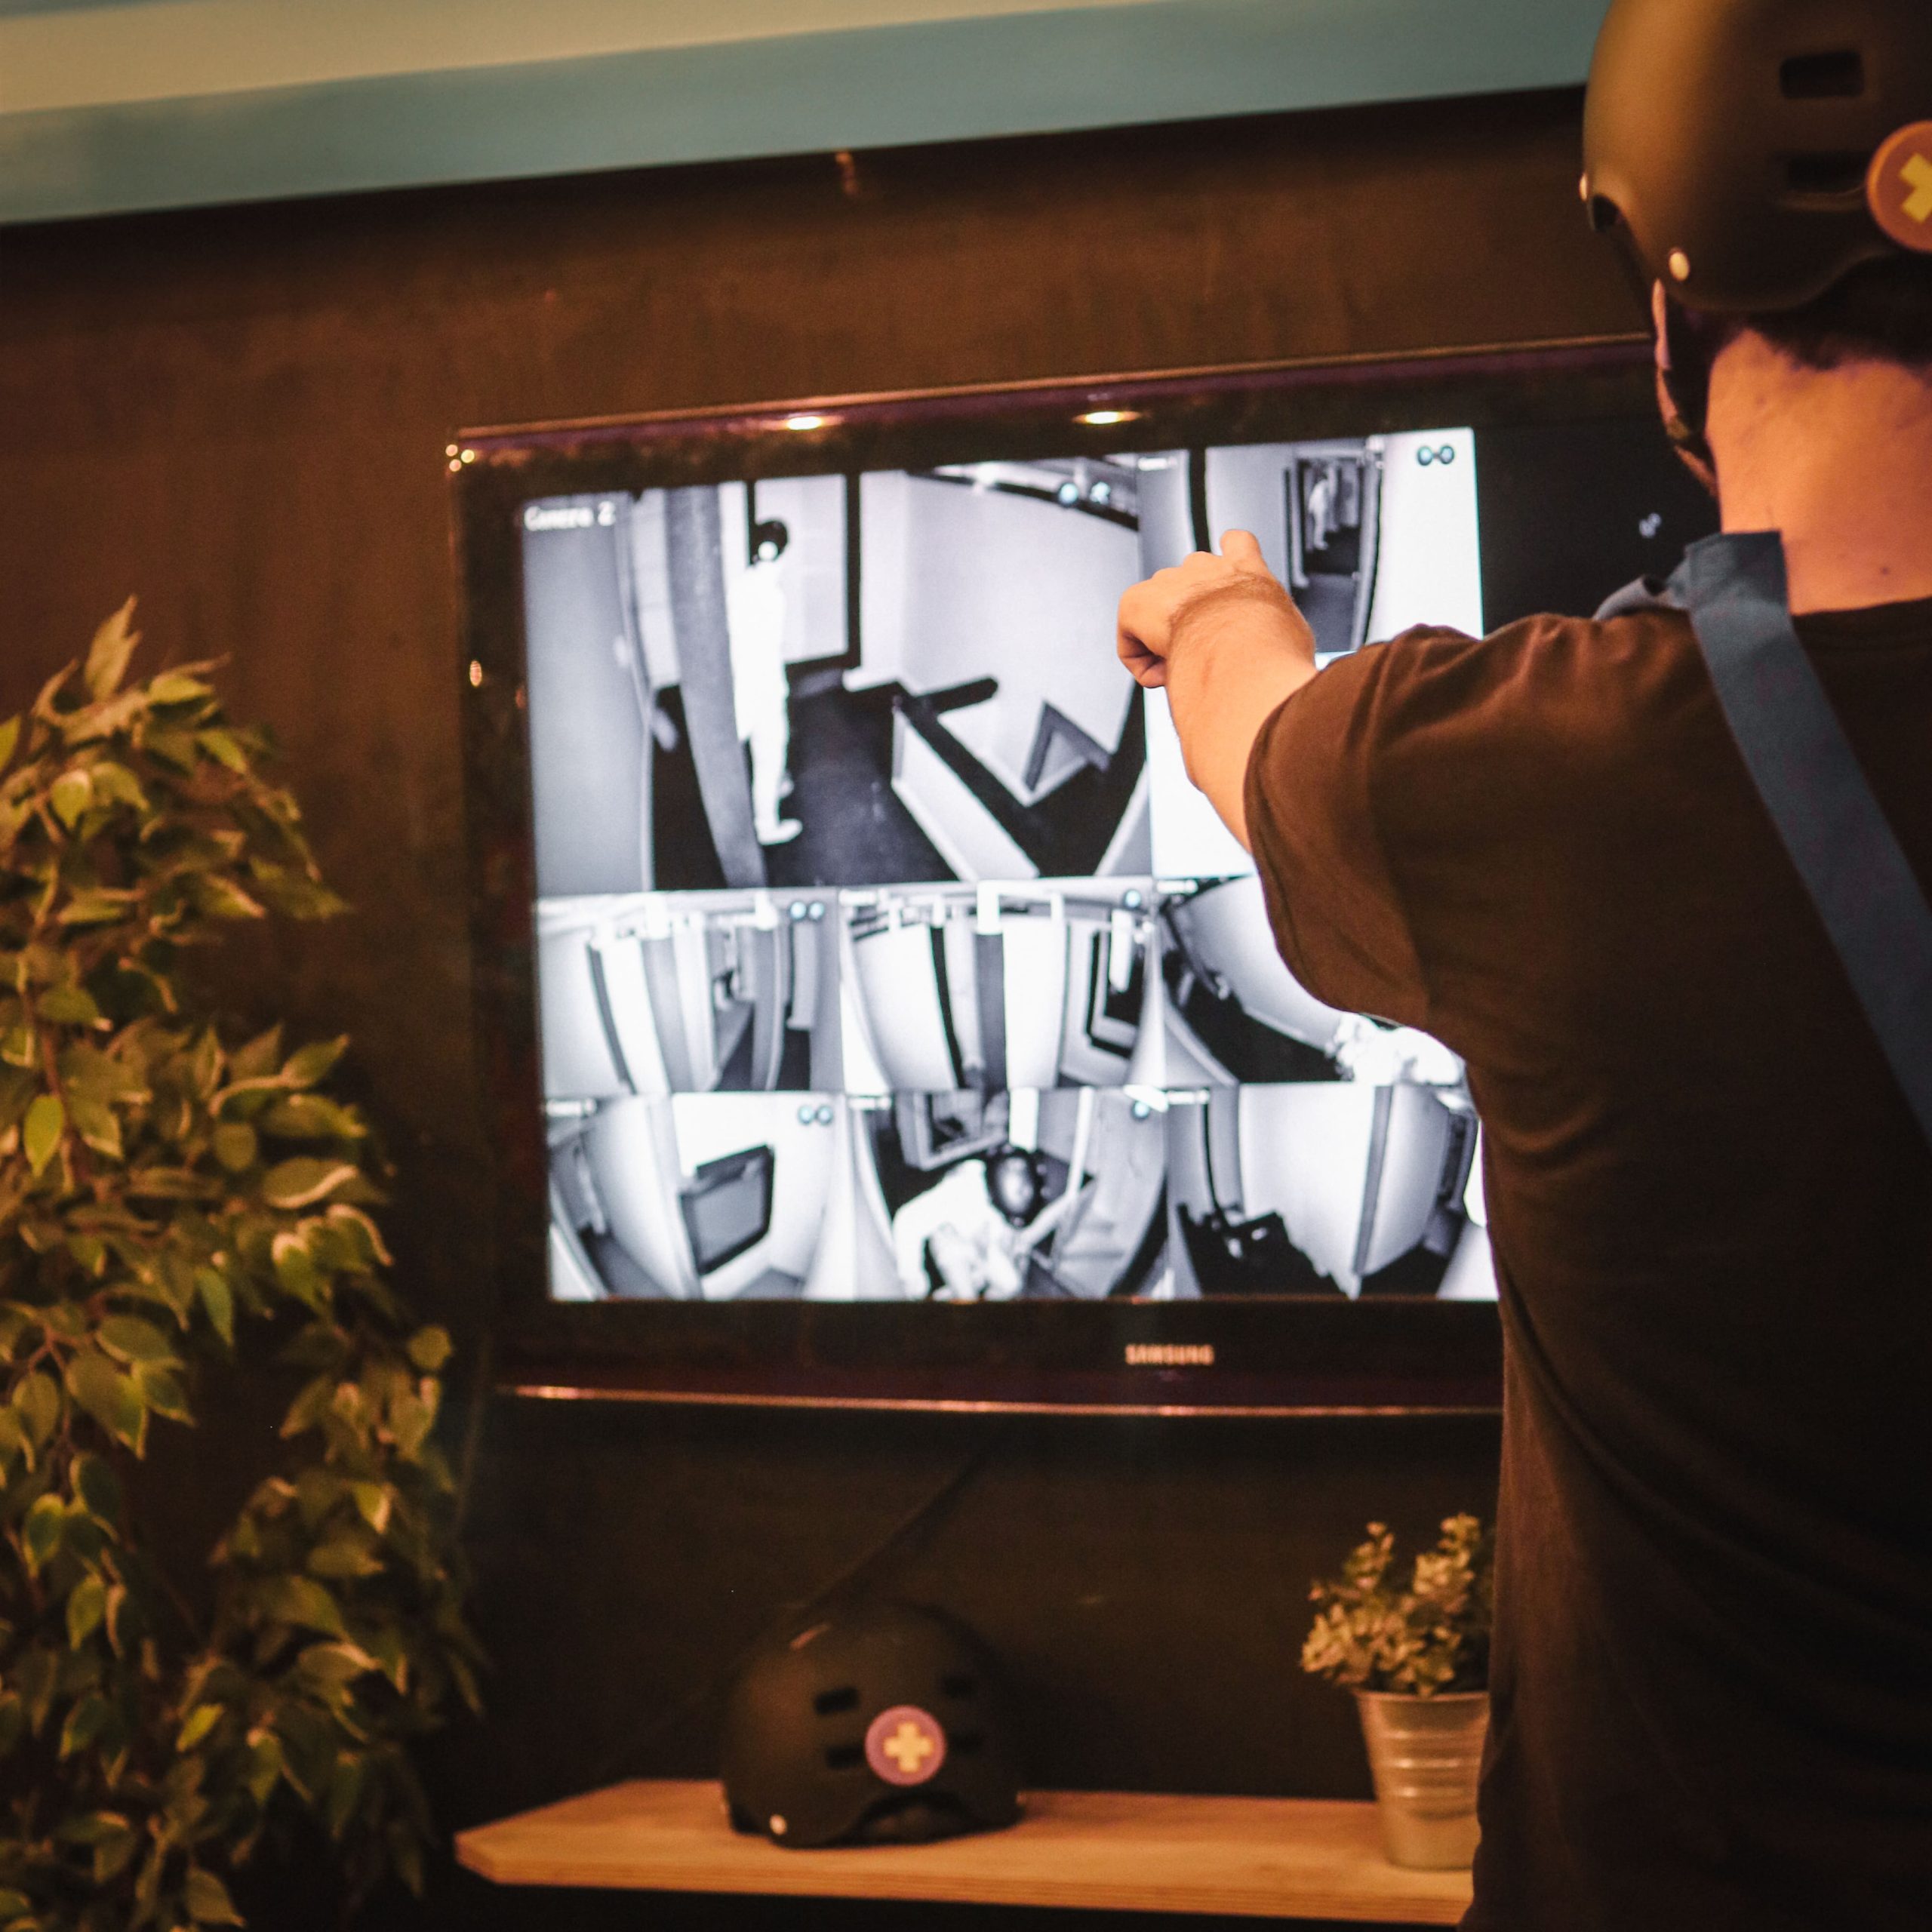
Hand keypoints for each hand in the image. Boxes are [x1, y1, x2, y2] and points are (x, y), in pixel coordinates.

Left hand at [1117, 530, 1286, 687]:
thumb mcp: (1292, 633)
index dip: (1227, 557)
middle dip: (1191, 615)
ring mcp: (1170, 581)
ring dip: (1167, 640)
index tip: (1224, 578)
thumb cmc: (1271, 650)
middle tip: (1204, 650)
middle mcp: (1205, 567)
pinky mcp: (1137, 602)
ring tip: (1186, 667)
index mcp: (1247, 570)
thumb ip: (1275, 629)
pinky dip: (1142, 661)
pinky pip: (1131, 639)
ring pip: (1158, 612)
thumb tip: (1269, 647)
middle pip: (1187, 581)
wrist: (1243, 653)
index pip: (1236, 544)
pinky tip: (1164, 676)